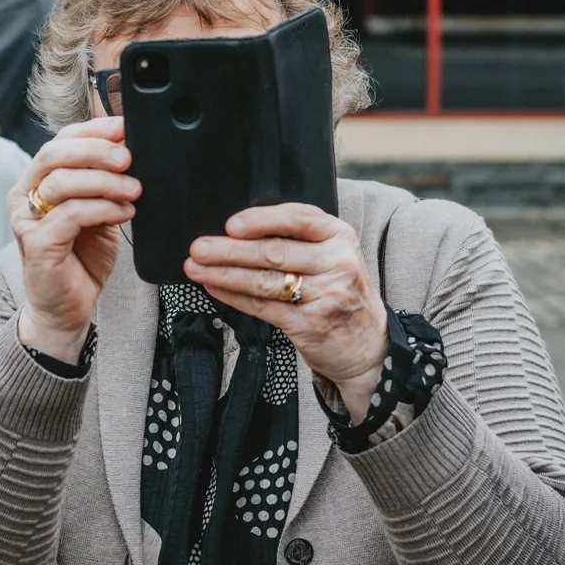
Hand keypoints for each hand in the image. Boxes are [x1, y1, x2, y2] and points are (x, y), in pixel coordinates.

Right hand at [9, 116, 137, 362]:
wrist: (68, 308)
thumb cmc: (82, 258)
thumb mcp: (98, 210)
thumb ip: (105, 182)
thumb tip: (130, 149)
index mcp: (38, 181)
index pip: (61, 140)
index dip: (93, 129)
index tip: (124, 128)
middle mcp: (25, 195)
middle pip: (54, 154)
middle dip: (95, 150)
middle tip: (128, 158)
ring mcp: (27, 220)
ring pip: (62, 182)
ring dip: (104, 181)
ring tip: (134, 190)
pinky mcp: (37, 244)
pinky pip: (70, 214)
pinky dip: (103, 208)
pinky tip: (125, 213)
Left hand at [185, 203, 388, 413]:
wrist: (370, 345)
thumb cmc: (341, 291)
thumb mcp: (333, 255)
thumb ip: (299, 239)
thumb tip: (240, 230)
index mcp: (339, 236)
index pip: (298, 219)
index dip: (261, 220)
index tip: (231, 225)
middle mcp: (335, 262)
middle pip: (274, 252)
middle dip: (229, 250)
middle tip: (198, 247)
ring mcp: (325, 295)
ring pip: (264, 281)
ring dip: (224, 273)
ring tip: (195, 267)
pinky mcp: (309, 324)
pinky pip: (262, 307)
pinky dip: (233, 296)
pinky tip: (214, 287)